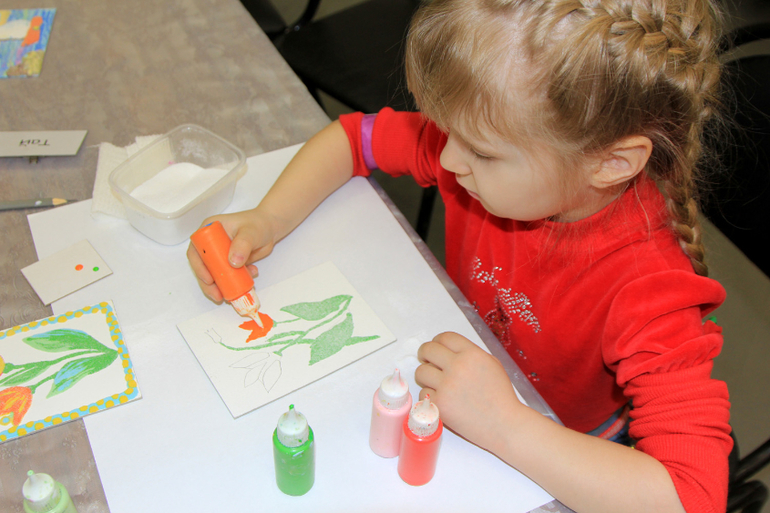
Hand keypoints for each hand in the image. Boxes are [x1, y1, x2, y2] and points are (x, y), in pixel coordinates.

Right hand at [186, 209, 275, 301]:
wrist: (270, 228)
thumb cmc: (258, 224)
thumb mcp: (250, 232)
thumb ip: (242, 244)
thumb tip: (233, 262)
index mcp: (208, 230)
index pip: (196, 251)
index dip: (198, 266)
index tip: (209, 279)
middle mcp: (210, 243)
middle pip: (203, 266)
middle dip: (209, 283)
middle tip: (218, 295)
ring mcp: (219, 254)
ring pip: (215, 273)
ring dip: (222, 285)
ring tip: (231, 294)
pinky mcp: (229, 262)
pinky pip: (228, 276)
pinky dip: (235, 282)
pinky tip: (248, 279)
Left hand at [415, 332, 524, 452]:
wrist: (504, 424)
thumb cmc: (500, 396)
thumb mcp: (492, 365)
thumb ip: (470, 354)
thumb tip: (448, 351)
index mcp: (472, 354)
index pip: (445, 337)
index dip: (437, 341)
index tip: (434, 348)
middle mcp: (458, 366)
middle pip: (428, 350)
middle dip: (424, 354)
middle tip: (425, 360)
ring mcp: (447, 385)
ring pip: (421, 372)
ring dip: (425, 376)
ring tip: (435, 383)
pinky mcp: (439, 404)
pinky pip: (423, 393)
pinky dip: (430, 397)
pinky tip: (443, 400)